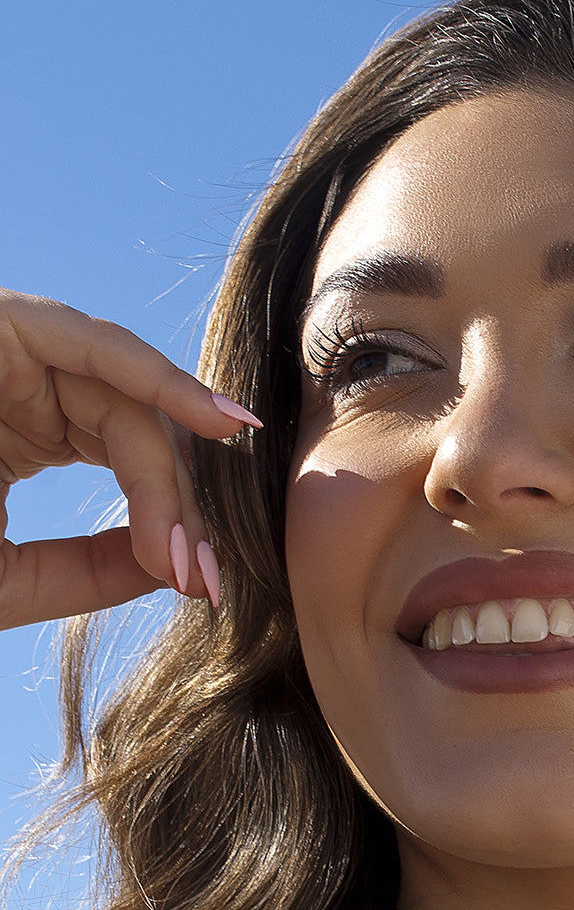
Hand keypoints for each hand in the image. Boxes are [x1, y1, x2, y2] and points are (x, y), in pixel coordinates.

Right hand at [0, 289, 259, 628]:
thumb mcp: (4, 580)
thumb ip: (84, 574)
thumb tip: (172, 569)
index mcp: (34, 431)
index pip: (134, 463)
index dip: (175, 523)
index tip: (201, 585)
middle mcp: (35, 387)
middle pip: (146, 432)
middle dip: (184, 508)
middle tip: (205, 575)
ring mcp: (21, 354)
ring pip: (130, 402)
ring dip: (173, 475)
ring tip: (195, 544)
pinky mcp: (5, 323)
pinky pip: (91, 341)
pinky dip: (156, 378)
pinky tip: (217, 421)